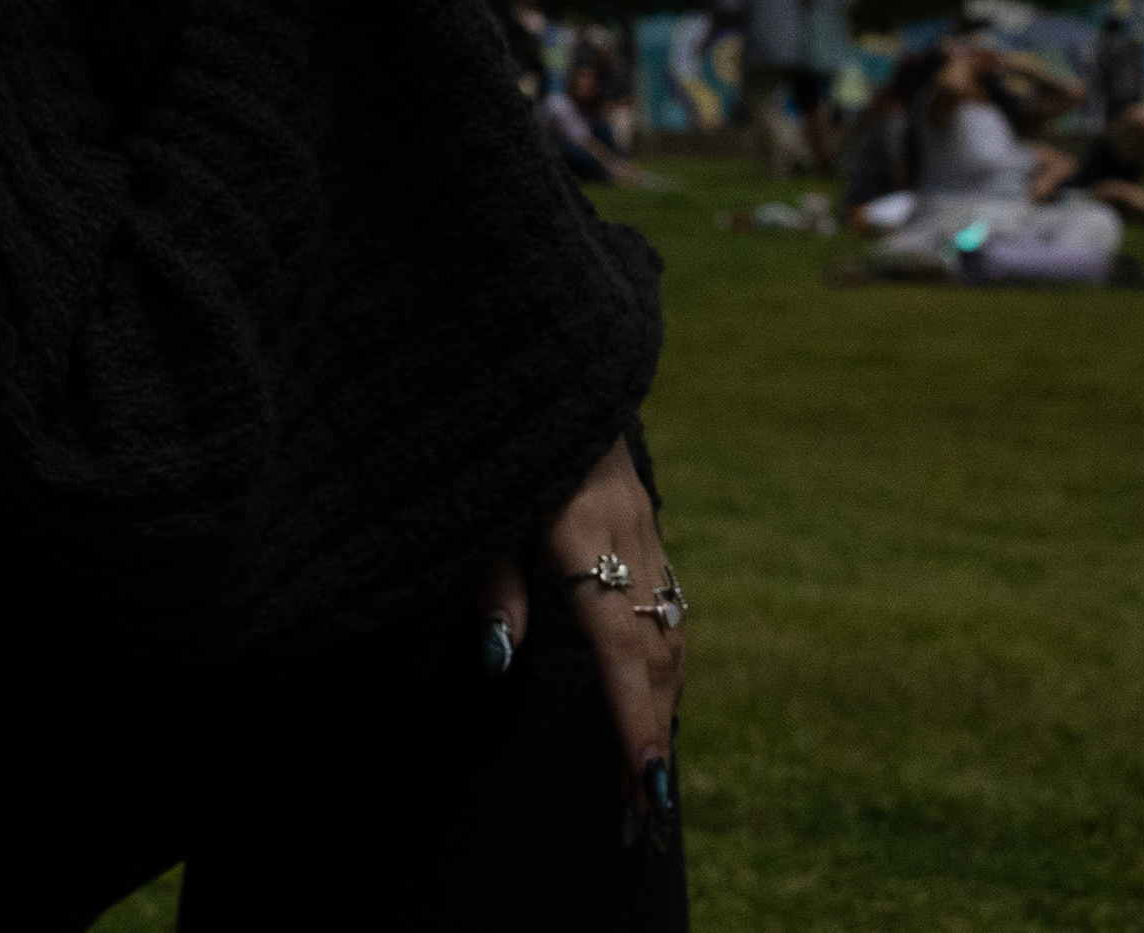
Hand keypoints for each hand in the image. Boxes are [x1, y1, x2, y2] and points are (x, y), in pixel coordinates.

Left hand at [478, 437, 684, 832]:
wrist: (541, 341)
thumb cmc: (487, 422)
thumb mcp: (474, 500)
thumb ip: (489, 578)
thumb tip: (501, 658)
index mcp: (584, 530)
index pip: (620, 646)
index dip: (635, 717)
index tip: (646, 781)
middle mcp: (627, 530)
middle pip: (655, 648)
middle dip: (653, 726)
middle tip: (643, 803)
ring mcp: (642, 519)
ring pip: (669, 624)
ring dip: (664, 695)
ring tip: (647, 762)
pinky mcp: (640, 512)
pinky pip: (665, 597)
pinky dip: (663, 650)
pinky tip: (653, 682)